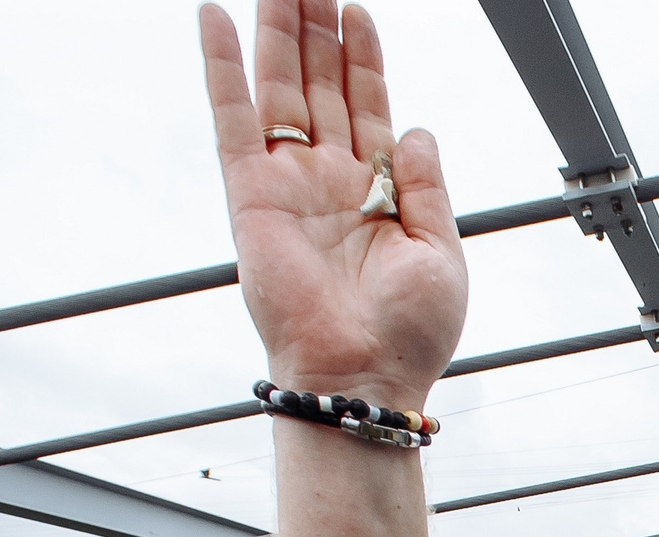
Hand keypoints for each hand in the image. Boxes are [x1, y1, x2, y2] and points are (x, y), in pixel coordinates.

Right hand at [199, 2, 467, 400]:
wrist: (365, 378)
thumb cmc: (408, 335)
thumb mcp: (441, 253)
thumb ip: (427, 187)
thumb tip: (417, 128)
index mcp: (378, 193)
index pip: (367, 106)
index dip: (362, 57)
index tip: (358, 10)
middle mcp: (330, 181)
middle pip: (319, 84)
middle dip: (315, 27)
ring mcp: (289, 184)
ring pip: (279, 87)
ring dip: (277, 31)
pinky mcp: (251, 196)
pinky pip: (233, 120)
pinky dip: (224, 69)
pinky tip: (217, 18)